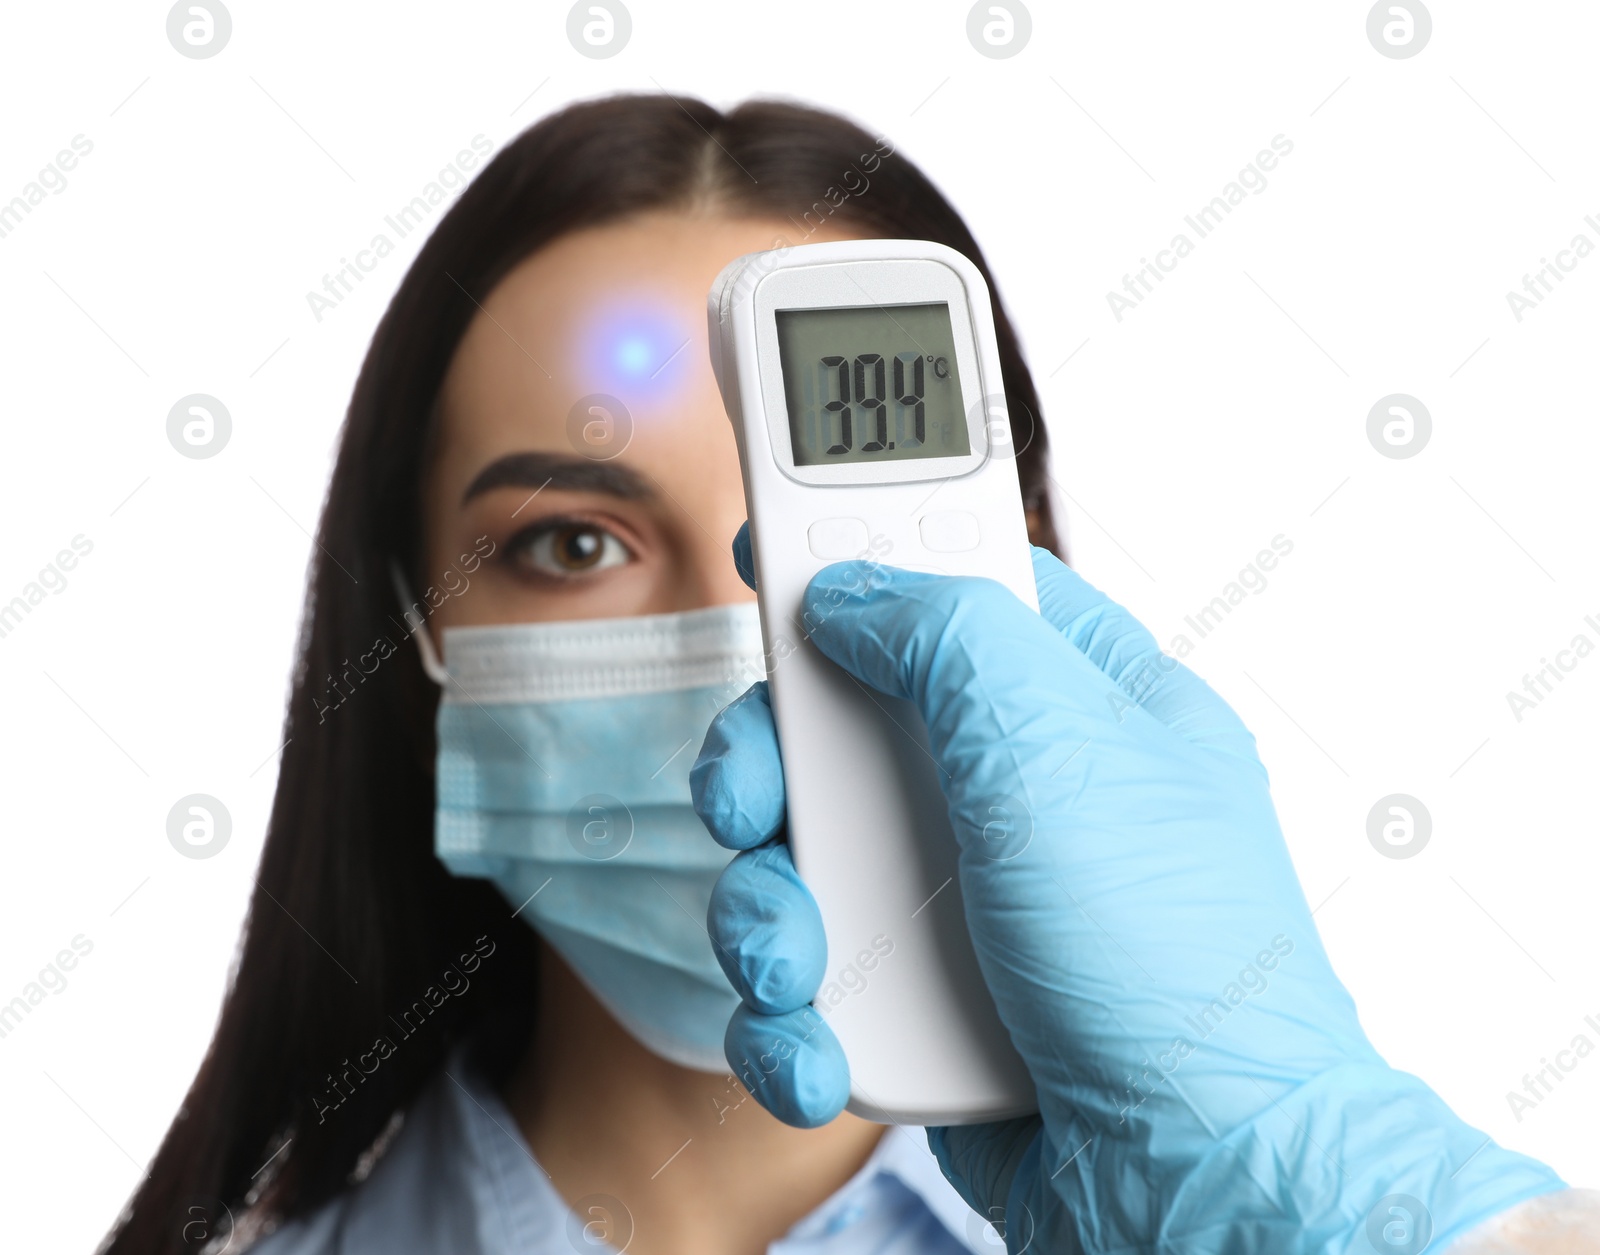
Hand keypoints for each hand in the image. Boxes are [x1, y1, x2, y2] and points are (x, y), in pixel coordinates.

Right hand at [691, 530, 1562, 1252]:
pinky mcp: (921, 1005)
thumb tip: (849, 589)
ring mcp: (965, 903)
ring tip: (792, 968)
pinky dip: (792, 1018)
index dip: (861, 556)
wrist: (1196, 1185)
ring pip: (804, 858)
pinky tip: (818, 1051)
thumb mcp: (1056, 747)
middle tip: (744, 798)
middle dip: (770, 765)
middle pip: (842, 724)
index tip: (774, 539)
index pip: (956, 587)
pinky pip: (811, 979)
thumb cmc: (1170, 966)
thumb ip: (942, 633)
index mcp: (1077, 706)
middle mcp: (1013, 796)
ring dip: (766, 913)